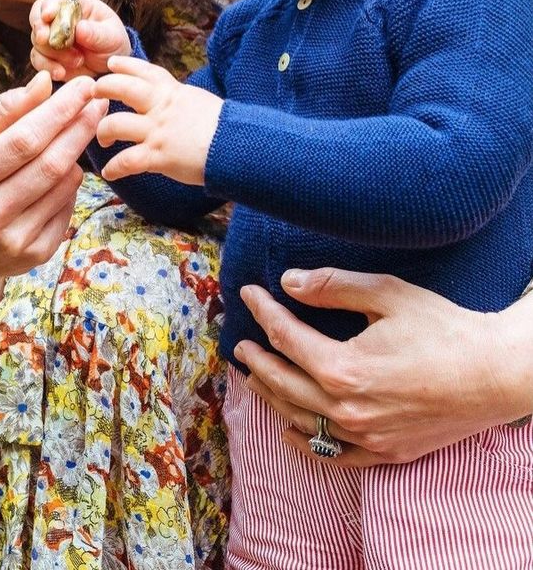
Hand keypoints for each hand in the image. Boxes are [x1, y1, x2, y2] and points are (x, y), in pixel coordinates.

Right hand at [0, 71, 107, 361]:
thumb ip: (5, 110)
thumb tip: (44, 81)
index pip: (24, 139)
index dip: (59, 111)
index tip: (84, 86)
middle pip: (50, 164)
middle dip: (79, 127)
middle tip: (98, 102)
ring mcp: (13, 241)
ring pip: (64, 186)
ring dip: (78, 153)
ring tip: (82, 130)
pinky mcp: (34, 255)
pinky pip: (67, 208)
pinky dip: (72, 183)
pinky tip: (68, 169)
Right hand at [29, 0, 130, 80]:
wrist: (110, 64)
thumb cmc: (112, 42)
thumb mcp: (112, 37)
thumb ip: (97, 33)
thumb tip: (80, 28)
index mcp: (74, 4)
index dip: (49, 6)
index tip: (48, 16)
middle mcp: (57, 18)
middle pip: (38, 18)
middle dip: (40, 29)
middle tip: (45, 39)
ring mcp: (49, 37)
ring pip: (37, 41)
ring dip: (52, 53)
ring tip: (77, 61)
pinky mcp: (47, 56)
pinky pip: (38, 60)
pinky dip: (47, 67)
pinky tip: (61, 73)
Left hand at [93, 55, 222, 184]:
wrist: (236, 146)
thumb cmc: (223, 127)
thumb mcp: (198, 101)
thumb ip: (179, 99)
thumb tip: (170, 99)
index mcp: (173, 92)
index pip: (144, 71)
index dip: (125, 65)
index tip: (112, 64)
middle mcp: (160, 108)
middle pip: (121, 88)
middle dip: (103, 88)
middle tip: (94, 95)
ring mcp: (157, 131)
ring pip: (115, 124)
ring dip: (103, 132)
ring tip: (103, 139)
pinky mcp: (158, 156)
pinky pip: (126, 161)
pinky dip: (114, 168)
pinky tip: (109, 172)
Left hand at [234, 270, 532, 465]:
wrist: (497, 375)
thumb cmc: (445, 329)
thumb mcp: (388, 294)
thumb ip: (333, 287)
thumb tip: (289, 282)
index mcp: (343, 368)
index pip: (285, 337)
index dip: (263, 312)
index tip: (249, 293)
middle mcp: (348, 409)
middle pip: (283, 383)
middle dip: (256, 360)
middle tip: (240, 344)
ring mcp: (366, 437)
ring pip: (301, 420)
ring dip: (271, 397)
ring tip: (254, 378)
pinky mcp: (386, 452)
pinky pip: (333, 455)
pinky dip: (306, 443)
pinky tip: (290, 431)